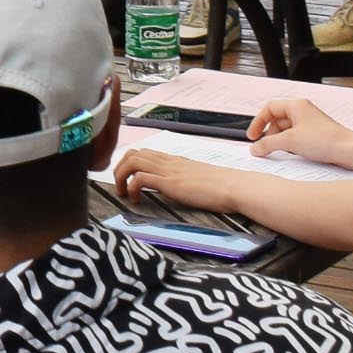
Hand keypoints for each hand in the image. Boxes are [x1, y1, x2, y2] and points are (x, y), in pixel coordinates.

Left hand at [109, 149, 234, 212]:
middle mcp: (168, 162)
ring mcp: (168, 171)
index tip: (126, 178)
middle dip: (118, 169)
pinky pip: (140, 178)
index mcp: (174, 160)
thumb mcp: (196, 177)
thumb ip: (182, 177)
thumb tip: (174, 185)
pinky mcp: (171, 183)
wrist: (234, 186)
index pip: (143, 152)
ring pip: (132, 161)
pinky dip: (131, 188)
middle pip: (132, 153)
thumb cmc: (221, 186)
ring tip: (123, 193)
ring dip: (120, 176)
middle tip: (120, 186)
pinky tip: (137, 199)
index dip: (128, 163)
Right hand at [251, 102, 352, 163]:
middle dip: (268, 133)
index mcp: (296, 106)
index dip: (258, 122)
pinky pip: (295, 137)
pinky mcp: (315, 135)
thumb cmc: (326, 140)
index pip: (269, 108)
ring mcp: (309, 123)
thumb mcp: (290, 141)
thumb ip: (268, 144)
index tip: (253, 136)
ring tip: (277, 151)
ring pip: (286, 129)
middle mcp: (303, 112)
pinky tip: (290, 153)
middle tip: (263, 146)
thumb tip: (256, 148)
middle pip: (276, 119)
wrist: (349, 151)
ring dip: (278, 140)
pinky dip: (289, 144)